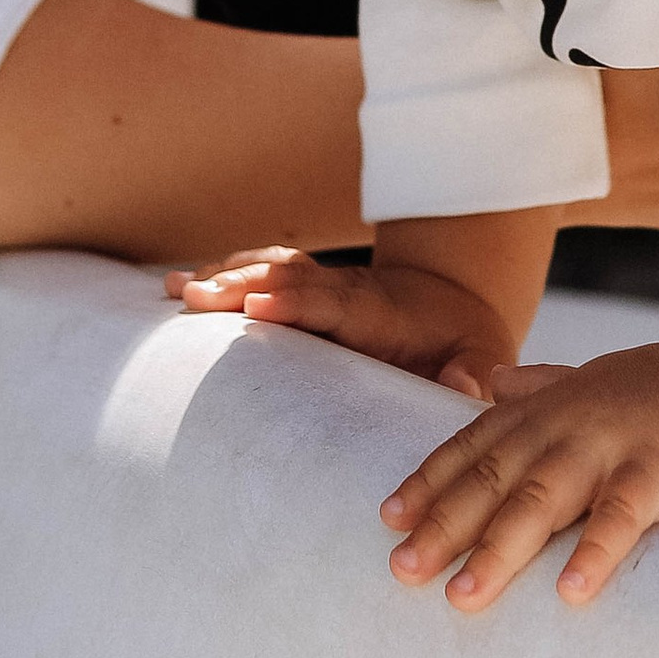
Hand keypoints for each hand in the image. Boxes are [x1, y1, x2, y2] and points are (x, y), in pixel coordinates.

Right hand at [166, 246, 515, 399]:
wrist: (455, 298)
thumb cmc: (465, 340)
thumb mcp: (484, 355)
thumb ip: (475, 371)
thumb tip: (465, 385)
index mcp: (380, 311)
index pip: (333, 302)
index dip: (295, 303)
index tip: (256, 307)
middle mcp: (343, 292)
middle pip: (286, 281)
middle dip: (240, 285)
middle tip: (192, 295)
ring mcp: (320, 287)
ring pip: (266, 272)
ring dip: (222, 276)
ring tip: (174, 289)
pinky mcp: (301, 292)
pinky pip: (258, 276)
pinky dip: (221, 276)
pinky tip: (177, 287)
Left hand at [380, 339, 658, 613]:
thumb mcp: (592, 380)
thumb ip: (538, 386)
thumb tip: (490, 383)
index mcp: (549, 407)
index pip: (474, 444)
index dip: (429, 480)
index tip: (387, 518)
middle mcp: (568, 423)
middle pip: (493, 477)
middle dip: (443, 524)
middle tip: (402, 570)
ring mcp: (612, 445)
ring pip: (542, 497)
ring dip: (500, 548)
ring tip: (464, 596)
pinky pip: (621, 516)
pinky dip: (594, 551)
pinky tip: (571, 593)